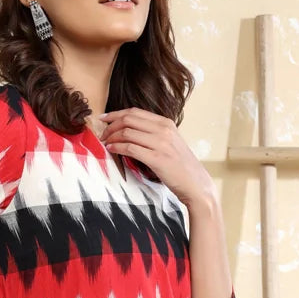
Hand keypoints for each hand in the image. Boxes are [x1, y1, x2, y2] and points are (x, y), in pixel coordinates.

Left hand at [99, 108, 215, 207]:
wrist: (196, 184)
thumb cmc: (180, 167)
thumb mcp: (170, 143)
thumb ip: (154, 134)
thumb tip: (131, 131)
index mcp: (166, 123)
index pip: (135, 112)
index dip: (116, 113)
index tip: (104, 118)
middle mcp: (164, 130)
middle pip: (129, 119)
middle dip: (111, 125)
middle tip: (102, 133)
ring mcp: (161, 143)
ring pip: (127, 132)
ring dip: (112, 136)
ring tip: (105, 143)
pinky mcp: (157, 158)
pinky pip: (130, 148)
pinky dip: (117, 147)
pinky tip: (112, 149)